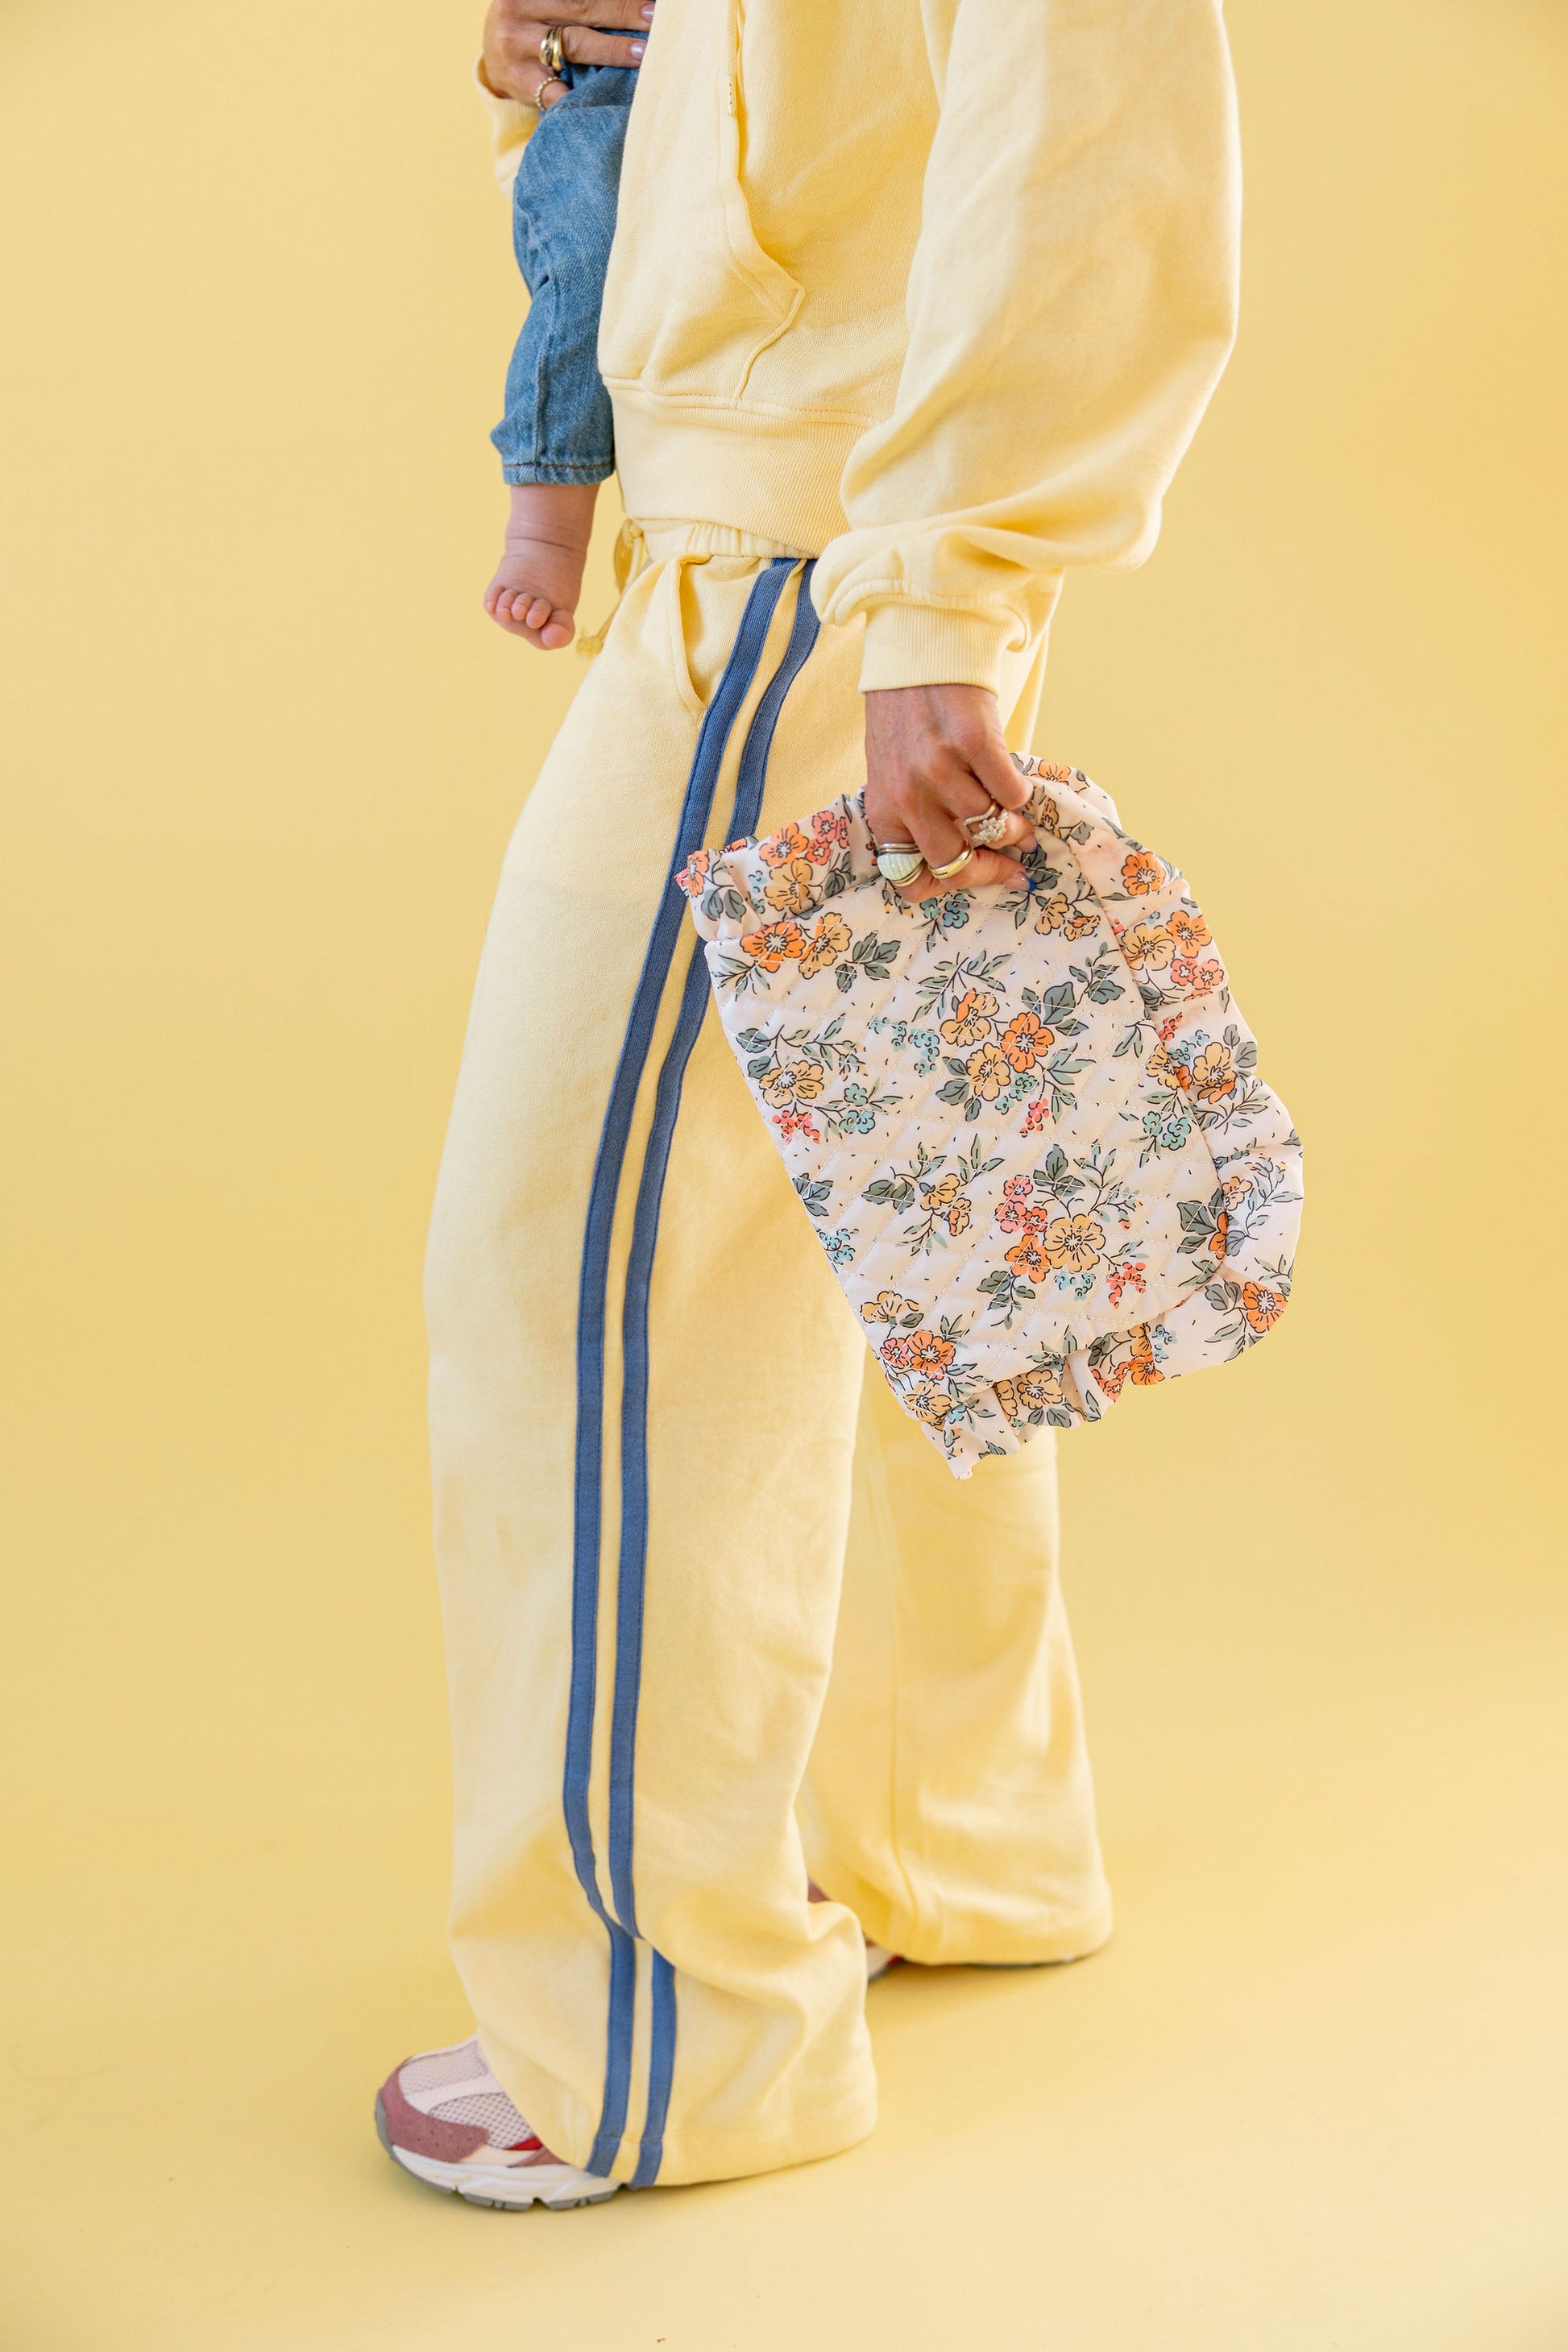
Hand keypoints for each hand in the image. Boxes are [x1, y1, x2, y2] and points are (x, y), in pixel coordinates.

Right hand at [480, 0, 653, 107]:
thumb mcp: (547, 5)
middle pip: (582, 8)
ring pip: (575, 45)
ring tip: (641, 53)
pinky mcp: (521, 80)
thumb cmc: (532, 23)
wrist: (494, 59)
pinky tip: (610, 97)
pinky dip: (585, 95)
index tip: (647, 1)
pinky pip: (558, 90)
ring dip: (613, 50)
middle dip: (622, 14)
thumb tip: (629, 5)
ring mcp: (518, 45)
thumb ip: (578, 4)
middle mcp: (520, 9)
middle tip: (654, 20)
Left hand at [863, 684, 1034, 897]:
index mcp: (883, 809)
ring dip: (1012, 825)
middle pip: (954, 862)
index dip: (950, 886)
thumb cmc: (905, 714)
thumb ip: (920, 814)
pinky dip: (1019, 791)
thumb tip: (973, 855)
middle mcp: (906, 794)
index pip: (910, 880)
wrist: (917, 650)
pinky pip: (1011, 790)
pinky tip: (1015, 781)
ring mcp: (938, 769)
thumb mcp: (894, 772)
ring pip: (989, 825)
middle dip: (990, 865)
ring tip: (1019, 816)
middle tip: (1013, 855)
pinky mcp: (972, 742)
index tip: (978, 874)